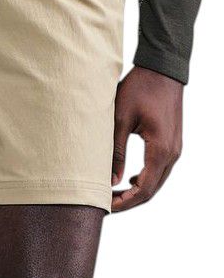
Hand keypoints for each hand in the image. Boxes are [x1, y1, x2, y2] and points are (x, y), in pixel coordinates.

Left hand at [111, 67, 182, 212]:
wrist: (162, 69)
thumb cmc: (139, 89)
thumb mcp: (120, 119)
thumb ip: (115, 152)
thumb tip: (110, 181)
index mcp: (160, 149)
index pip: (143, 189)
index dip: (124, 203)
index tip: (104, 208)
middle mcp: (172, 153)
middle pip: (151, 190)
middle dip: (127, 201)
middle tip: (102, 205)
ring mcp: (174, 149)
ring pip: (156, 182)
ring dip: (135, 192)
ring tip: (111, 194)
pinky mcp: (172, 143)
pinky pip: (159, 170)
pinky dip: (144, 179)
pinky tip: (127, 179)